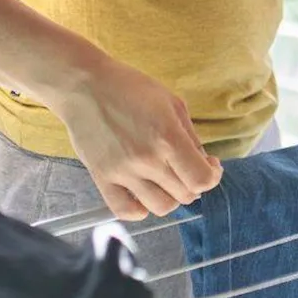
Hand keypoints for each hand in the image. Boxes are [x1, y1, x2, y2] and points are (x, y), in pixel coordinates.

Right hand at [46, 56, 222, 220]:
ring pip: (160, 207)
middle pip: (185, 195)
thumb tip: (204, 163)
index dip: (212, 176)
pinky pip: (125, 211)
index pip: (201, 179)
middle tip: (187, 168)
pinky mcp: (101, 178)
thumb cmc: (131, 88)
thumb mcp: (172, 104)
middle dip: (193, 183)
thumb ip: (191, 137)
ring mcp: (122, 172)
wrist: (85, 86)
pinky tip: (144, 194)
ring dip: (171, 198)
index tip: (210, 164)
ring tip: (167, 181)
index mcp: (168, 138)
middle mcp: (147, 159)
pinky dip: (140, 210)